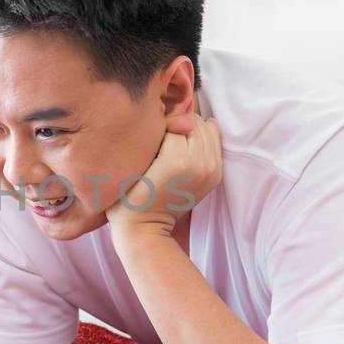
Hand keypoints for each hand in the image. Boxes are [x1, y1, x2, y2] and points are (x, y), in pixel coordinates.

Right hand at [106, 112, 221, 244]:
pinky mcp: (215, 175)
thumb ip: (155, 134)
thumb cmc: (129, 194)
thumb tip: (177, 116)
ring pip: (207, 129)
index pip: (175, 120)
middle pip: (195, 122)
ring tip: (174, 140)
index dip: (161, 121)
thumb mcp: (133, 161)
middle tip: (162, 135)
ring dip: (192, 130)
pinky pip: (214, 143)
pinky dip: (202, 139)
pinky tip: (186, 147)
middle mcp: (199, 164)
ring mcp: (210, 171)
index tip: (151, 131)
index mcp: (177, 159)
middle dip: (179, 123)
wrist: (146, 227)